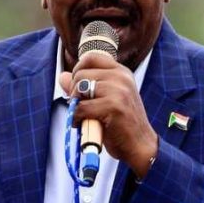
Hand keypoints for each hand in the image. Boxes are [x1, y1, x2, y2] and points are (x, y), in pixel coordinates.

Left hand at [59, 52, 157, 178]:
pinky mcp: (114, 106)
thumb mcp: (105, 100)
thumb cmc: (122, 124)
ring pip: (79, 89)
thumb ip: (85, 87)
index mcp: (121, 72)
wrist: (141, 145)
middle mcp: (121, 77)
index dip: (78, 70)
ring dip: (75, 105)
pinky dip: (76, 118)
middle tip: (82, 106)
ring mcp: (119, 91)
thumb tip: (62, 76)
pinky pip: (81, 108)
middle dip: (74, 92)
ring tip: (83, 116)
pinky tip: (83, 124)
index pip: (91, 57)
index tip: (79, 87)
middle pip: (80, 74)